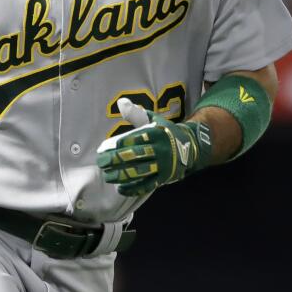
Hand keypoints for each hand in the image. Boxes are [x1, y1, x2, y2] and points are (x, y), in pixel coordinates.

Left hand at [95, 98, 212, 196]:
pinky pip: (147, 185)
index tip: (104, 148)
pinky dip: (133, 189)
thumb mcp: (155, 119)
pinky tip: (119, 189)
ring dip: (121, 175)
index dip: (119, 144)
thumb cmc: (165, 132)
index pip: (135, 139)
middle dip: (116, 160)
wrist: (190, 147)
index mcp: (157, 133)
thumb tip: (121, 103)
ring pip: (139, 172)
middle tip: (101, 162)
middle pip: (135, 156)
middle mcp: (160, 149)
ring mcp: (163, 165)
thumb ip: (136, 113)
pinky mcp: (164, 178)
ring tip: (107, 176)